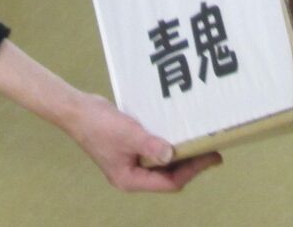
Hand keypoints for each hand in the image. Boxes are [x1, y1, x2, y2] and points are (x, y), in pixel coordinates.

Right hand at [64, 90, 222, 191]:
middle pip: (168, 175)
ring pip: (163, 162)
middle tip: (213, 148)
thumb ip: (151, 146)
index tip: (212, 157)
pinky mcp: (132, 147)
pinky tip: (182, 130)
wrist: (79, 110)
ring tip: (202, 140)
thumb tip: (173, 155)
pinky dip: (170, 142)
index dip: (192, 170)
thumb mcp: (129, 135)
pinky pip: (156, 149)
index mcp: (130, 179)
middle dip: (191, 163)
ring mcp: (132, 161)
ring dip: (182, 152)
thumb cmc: (100, 126)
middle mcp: (133, 174)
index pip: (168, 182)